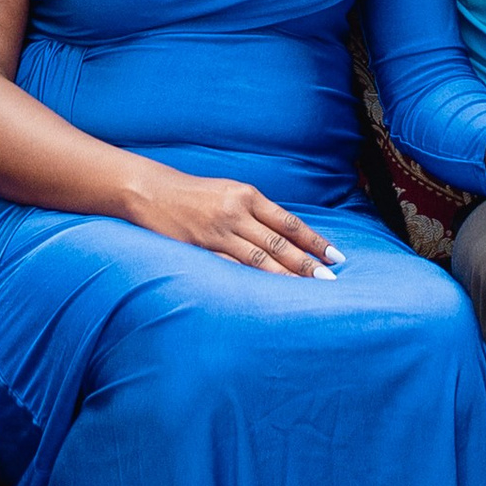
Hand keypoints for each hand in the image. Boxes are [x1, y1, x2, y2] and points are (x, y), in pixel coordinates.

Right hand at [123, 162, 341, 277]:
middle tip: (330, 281)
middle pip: (279, 244)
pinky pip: (230, 268)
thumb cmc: (194, 193)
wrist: (151, 191)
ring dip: (285, 277)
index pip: (289, 222)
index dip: (314, 240)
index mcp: (248, 196)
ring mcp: (217, 232)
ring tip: (306, 291)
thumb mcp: (230, 192)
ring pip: (259, 259)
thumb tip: (287, 235)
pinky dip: (250, 282)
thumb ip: (256, 212)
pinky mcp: (199, 248)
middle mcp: (236, 212)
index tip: (335, 256)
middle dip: (306, 263)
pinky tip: (266, 294)